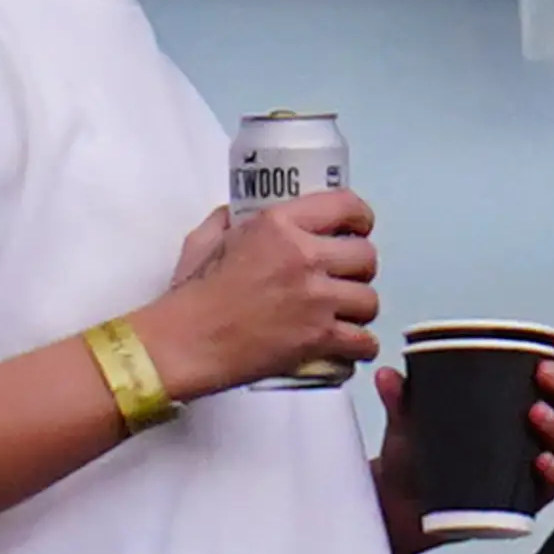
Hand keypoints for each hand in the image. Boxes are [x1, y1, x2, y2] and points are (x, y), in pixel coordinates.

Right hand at [135, 191, 380, 397]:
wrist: (183, 343)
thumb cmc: (190, 295)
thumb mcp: (205, 242)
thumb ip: (227, 221)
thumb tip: (237, 211)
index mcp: (279, 225)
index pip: (346, 206)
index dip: (359, 219)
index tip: (357, 230)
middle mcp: (304, 256)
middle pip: (367, 255)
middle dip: (359, 269)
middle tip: (343, 279)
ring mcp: (315, 298)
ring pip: (370, 299)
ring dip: (359, 309)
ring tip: (342, 315)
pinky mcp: (319, 337)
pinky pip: (365, 341)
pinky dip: (360, 347)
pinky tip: (347, 346)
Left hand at [373, 309, 553, 553]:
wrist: (402, 505)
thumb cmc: (417, 453)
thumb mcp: (407, 418)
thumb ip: (401, 398)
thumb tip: (389, 377)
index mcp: (513, 395)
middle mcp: (532, 426)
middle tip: (543, 374)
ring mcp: (532, 459)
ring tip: (536, 416)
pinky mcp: (526, 496)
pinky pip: (551, 484)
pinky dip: (551, 472)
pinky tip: (541, 462)